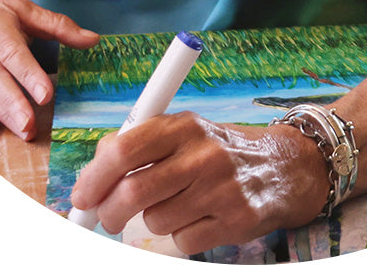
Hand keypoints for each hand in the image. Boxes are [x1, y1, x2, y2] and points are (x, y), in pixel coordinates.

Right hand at [0, 0, 98, 139]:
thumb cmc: (2, 19)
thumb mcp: (29, 13)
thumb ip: (60, 26)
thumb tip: (93, 39)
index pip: (13, 53)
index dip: (29, 75)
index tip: (46, 95)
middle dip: (13, 102)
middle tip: (29, 124)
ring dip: (3, 114)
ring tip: (24, 130)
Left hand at [69, 111, 328, 253]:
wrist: (285, 166)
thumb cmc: (221, 148)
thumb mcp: (186, 131)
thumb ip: (141, 143)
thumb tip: (95, 169)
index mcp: (185, 125)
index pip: (126, 149)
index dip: (95, 176)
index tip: (82, 196)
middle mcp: (203, 153)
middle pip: (133, 193)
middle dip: (109, 213)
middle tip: (107, 218)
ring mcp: (221, 189)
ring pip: (155, 222)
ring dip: (153, 220)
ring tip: (177, 202)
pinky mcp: (235, 221)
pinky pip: (182, 241)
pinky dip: (181, 234)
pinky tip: (199, 215)